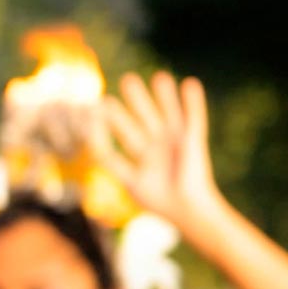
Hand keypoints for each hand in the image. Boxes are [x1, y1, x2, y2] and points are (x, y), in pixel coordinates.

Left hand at [100, 72, 227, 238]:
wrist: (188, 211)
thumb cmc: (159, 201)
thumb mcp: (130, 180)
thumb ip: (112, 162)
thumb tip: (92, 143)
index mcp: (144, 158)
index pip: (126, 135)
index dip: (113, 122)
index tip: (99, 107)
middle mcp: (160, 148)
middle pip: (146, 119)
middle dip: (137, 101)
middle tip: (127, 80)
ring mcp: (178, 143)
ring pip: (169, 113)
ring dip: (164, 96)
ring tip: (159, 76)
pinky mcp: (195, 141)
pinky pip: (194, 117)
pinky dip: (193, 101)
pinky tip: (190, 83)